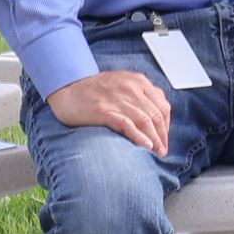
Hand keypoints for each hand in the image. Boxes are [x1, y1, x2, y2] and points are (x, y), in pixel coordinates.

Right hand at [46, 69, 170, 154]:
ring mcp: (117, 99)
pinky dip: (139, 136)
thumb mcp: (123, 83)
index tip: (164, 138)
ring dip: (154, 139)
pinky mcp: (103, 110)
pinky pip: (126, 124)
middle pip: (156, 115)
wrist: (67, 87)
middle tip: (163, 151)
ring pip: (145, 121)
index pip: (162, 106)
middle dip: (162, 135)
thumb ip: (140, 94)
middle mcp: (132, 89)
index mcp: (139, 82)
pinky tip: (145, 146)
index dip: (166, 125)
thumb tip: (156, 113)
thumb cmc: (95, 89)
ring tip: (157, 152)